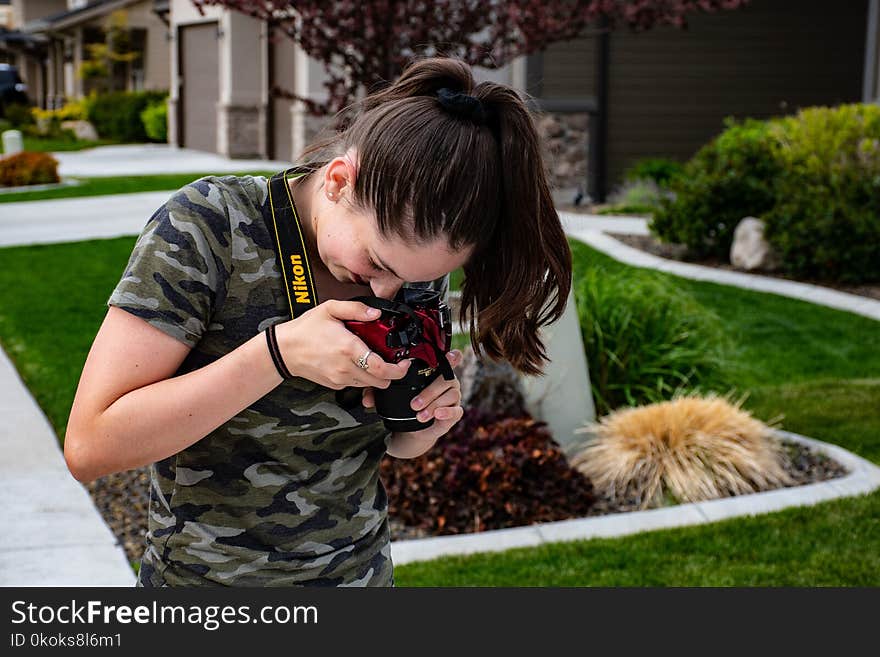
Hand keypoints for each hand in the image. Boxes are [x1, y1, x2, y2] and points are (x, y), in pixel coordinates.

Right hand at [273, 300, 410, 389]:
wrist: (285, 350)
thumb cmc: (306, 329)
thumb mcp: (330, 309)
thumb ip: (356, 309)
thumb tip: (377, 313)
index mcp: (349, 349)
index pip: (382, 369)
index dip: (400, 369)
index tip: (405, 362)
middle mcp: (346, 368)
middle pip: (381, 381)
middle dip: (392, 373)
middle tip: (394, 361)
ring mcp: (340, 379)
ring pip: (371, 385)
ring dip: (377, 375)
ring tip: (374, 360)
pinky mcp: (336, 385)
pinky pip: (357, 384)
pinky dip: (363, 377)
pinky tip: (358, 363)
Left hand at [363, 349, 464, 457]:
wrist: (413, 429)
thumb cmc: (405, 405)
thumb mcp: (390, 396)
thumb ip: (378, 394)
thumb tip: (367, 399)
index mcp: (434, 372)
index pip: (447, 360)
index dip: (452, 357)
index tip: (452, 355)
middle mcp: (447, 382)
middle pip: (446, 379)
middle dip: (430, 391)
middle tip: (414, 404)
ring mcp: (453, 397)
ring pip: (450, 395)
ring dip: (433, 405)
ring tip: (419, 414)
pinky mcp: (455, 413)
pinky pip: (456, 411)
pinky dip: (446, 412)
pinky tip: (436, 415)